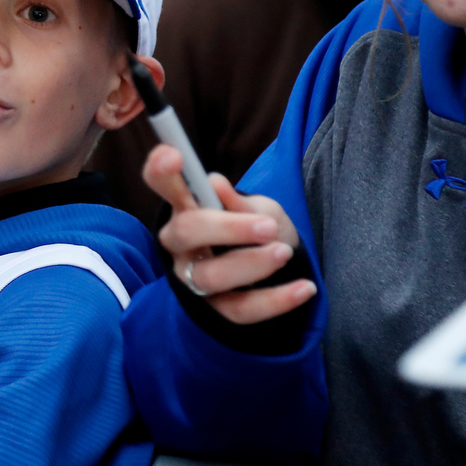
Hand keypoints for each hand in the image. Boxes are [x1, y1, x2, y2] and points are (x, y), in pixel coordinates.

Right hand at [145, 145, 316, 323]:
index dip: (161, 171)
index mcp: (184, 208)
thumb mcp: (259, 208)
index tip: (174, 155)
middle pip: (185, 232)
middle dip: (226, 227)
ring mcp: (193, 279)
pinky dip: (275, 300)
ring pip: (210, 275)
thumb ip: (240, 202)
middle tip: (267, 227)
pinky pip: (240, 309)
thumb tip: (215, 185)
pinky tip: (304, 289)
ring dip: (251, 264)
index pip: (163, 184)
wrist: (279, 268)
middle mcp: (180, 245)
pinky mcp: (215, 310)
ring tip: (284, 252)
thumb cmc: (260, 229)